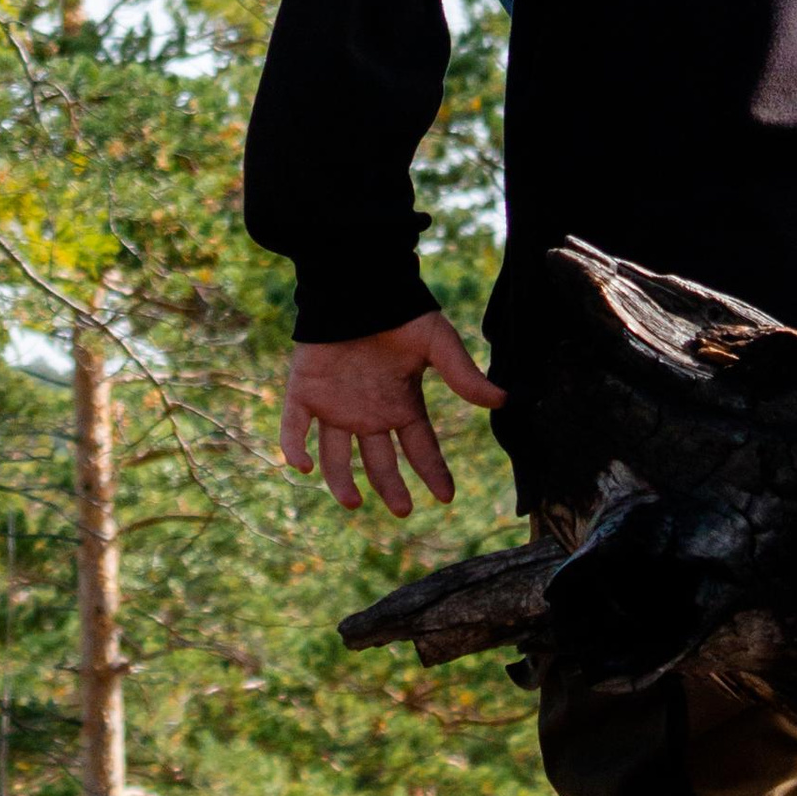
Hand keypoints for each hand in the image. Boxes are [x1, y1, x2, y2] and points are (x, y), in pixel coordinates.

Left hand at [277, 310, 501, 517]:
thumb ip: (463, 375)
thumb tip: (502, 400)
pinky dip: (294, 447)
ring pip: (335, 454)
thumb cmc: (399, 311)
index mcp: (401, 404)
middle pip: (379, 461)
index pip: (420, 447)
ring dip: (339, 481)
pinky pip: (294, 427)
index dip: (433, 472)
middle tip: (402, 510)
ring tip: (351, 503)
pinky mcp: (304, 391)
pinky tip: (301, 467)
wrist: (356, 285)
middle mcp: (368, 412)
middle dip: (390, 487)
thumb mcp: (438, 343)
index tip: (445, 497)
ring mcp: (334, 405)